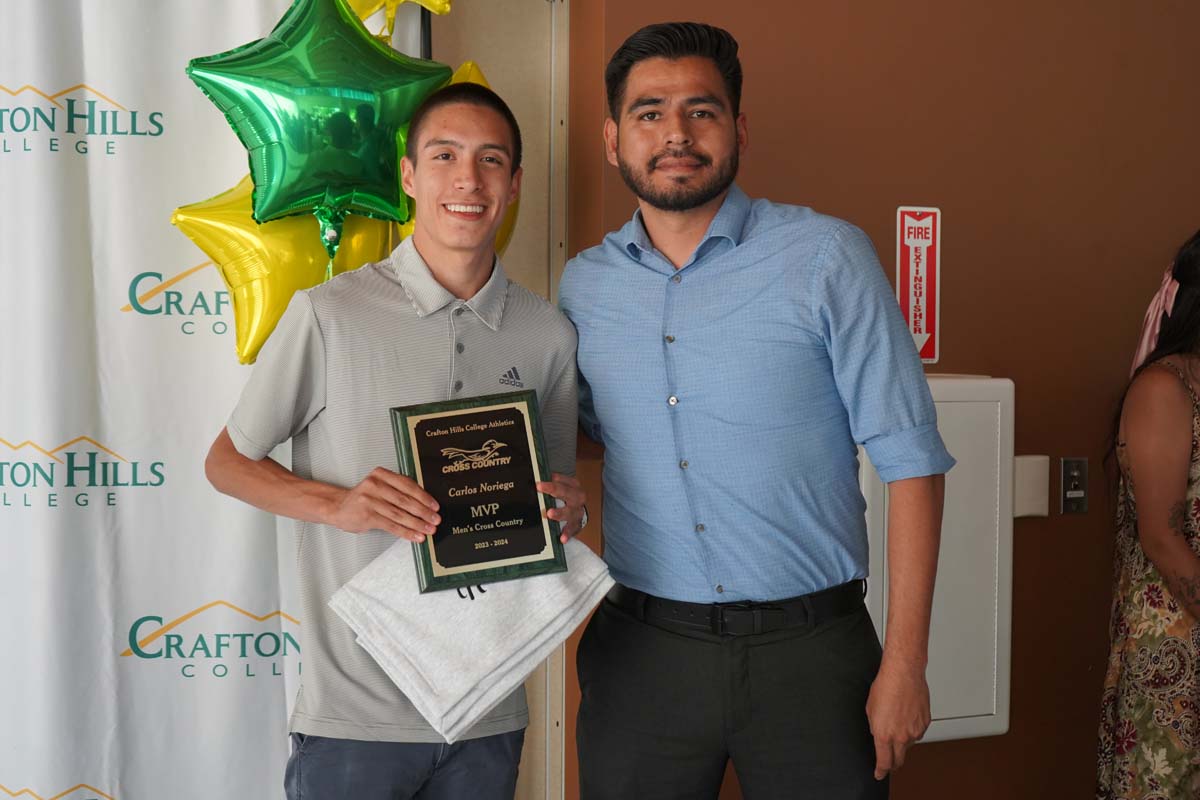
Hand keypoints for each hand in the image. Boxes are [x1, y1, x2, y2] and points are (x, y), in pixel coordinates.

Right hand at [329, 467, 439, 541]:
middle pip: (405, 500)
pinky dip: (406, 532)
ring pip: (399, 514)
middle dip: (423, 512)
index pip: (407, 485)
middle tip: (435, 520)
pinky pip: (391, 525)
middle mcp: (374, 485)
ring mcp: (369, 500)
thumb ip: (398, 490)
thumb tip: (425, 504)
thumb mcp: (380, 486)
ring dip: (417, 524)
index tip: (435, 506)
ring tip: (429, 530)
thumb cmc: (364, 498)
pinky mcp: (367, 515)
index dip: (424, 496)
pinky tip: (416, 536)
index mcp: (381, 474)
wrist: (338, 507)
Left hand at [536, 473, 585, 541]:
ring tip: (550, 514)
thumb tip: (534, 480)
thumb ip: (551, 483)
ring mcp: (578, 511)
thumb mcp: (562, 487)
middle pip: (568, 493)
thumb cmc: (567, 497)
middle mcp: (577, 497)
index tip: (539, 483)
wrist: (580, 510)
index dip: (551, 481)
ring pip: (570, 512)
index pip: (563, 481)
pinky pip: (572, 529)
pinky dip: (567, 533)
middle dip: (554, 490)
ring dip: (560, 513)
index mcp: (573, 485)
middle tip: (541, 489)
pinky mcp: (577, 524)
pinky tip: (562, 537)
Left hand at [865, 657, 930, 779]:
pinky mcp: (925, 723)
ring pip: (909, 745)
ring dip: (902, 742)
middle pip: (898, 760)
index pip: (884, 762)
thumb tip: (879, 736)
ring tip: (897, 723)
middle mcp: (901, 736)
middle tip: (888, 761)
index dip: (880, 771)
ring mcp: (915, 731)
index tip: (879, 774)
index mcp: (885, 735)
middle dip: (892, 763)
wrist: (903, 674)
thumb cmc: (885, 687)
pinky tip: (906, 716)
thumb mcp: (870, 710)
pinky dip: (912, 729)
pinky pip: (917, 733)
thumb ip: (876, 728)